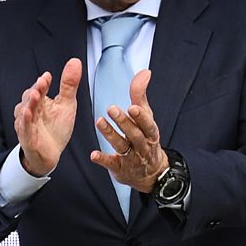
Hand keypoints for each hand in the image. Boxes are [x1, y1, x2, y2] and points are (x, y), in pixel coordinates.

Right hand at [12, 56, 81, 178]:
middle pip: (30, 98)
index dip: (42, 83)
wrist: (50, 154)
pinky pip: (25, 129)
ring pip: (24, 112)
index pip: (39, 89)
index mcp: (41, 102)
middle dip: (35, 91)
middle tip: (41, 85)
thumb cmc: (56, 128)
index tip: (48, 76)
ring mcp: (28, 124)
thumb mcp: (67, 104)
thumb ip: (69, 84)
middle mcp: (31, 111)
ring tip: (35, 97)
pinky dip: (26, 122)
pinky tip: (29, 114)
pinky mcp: (27, 138)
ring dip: (29, 104)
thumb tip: (75, 61)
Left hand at [89, 69, 168, 193]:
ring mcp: (131, 158)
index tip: (132, 106)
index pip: (148, 124)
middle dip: (124, 122)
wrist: (151, 173)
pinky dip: (103, 159)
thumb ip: (141, 96)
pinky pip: (111, 163)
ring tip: (99, 122)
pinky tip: (93, 154)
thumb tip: (145, 72)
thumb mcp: (146, 118)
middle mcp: (142, 145)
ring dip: (110, 134)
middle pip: (135, 134)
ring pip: (122, 146)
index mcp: (150, 132)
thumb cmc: (146, 138)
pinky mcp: (120, 168)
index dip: (141, 117)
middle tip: (112, 109)